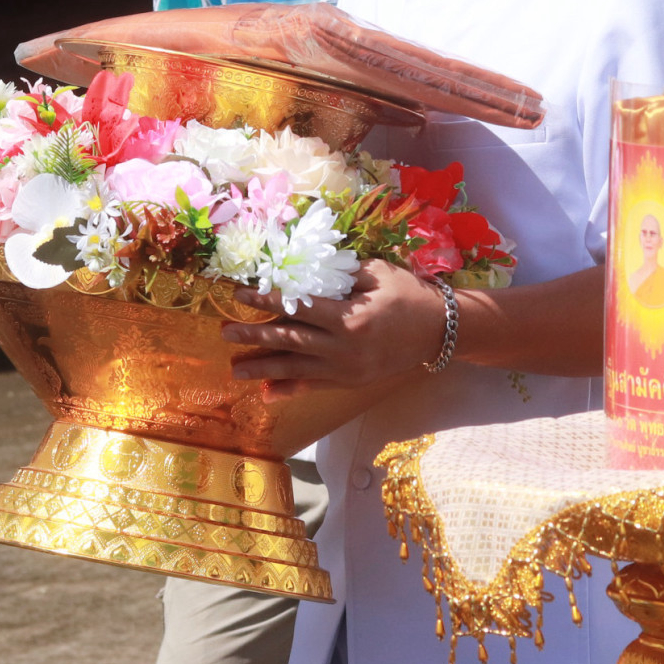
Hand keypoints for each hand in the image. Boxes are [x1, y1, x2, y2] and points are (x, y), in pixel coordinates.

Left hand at [220, 259, 443, 394]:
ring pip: (295, 369)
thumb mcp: (378, 274)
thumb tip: (306, 270)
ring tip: (235, 369)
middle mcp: (342, 348)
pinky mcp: (349, 382)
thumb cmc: (409, 296)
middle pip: (289, 342)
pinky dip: (288, 390)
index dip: (266, 301)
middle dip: (254, 337)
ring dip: (263, 368)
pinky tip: (267, 393)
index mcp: (348, 318)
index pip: (297, 308)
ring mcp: (345, 369)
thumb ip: (342, 274)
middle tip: (224, 333)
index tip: (241, 296)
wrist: (438, 332)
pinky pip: (313, 387)